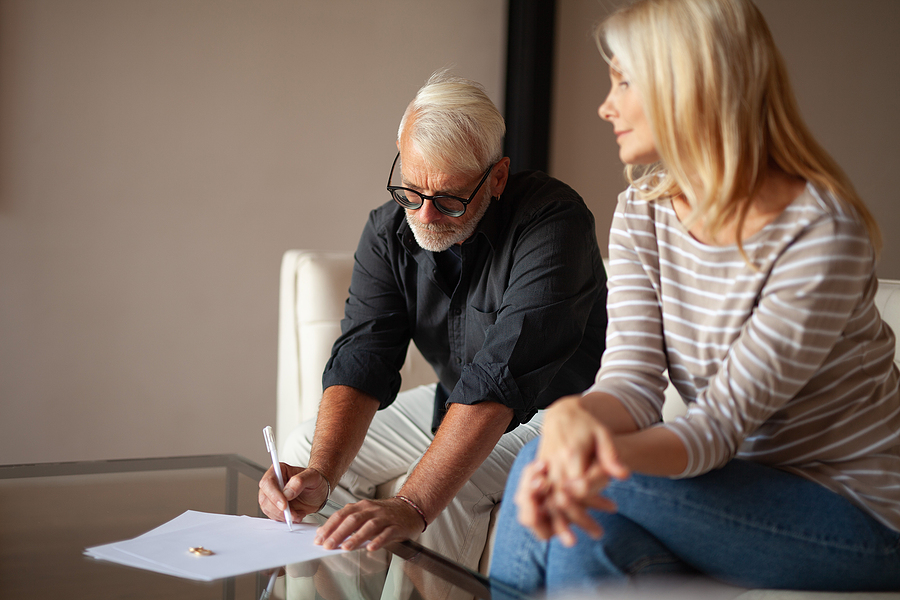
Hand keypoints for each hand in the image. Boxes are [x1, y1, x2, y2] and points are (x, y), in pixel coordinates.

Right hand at [258, 463, 329, 522]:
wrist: (318, 493)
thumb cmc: (315, 481)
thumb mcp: (313, 477)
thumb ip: (299, 481)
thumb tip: (287, 493)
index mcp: (279, 471)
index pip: (267, 482)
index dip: (274, 495)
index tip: (285, 505)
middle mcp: (273, 483)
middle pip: (265, 498)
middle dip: (278, 509)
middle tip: (293, 514)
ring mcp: (272, 496)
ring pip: (268, 509)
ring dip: (282, 516)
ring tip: (298, 514)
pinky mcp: (275, 507)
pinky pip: (274, 516)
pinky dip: (285, 519)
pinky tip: (296, 515)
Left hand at [313, 497, 425, 551]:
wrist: (410, 508)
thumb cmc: (385, 514)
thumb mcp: (364, 514)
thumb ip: (347, 521)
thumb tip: (326, 532)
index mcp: (362, 506)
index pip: (342, 514)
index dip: (329, 526)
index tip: (319, 538)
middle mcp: (372, 510)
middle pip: (353, 519)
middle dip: (338, 533)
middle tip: (328, 545)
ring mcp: (385, 517)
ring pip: (369, 526)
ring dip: (356, 537)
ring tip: (346, 547)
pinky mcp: (397, 526)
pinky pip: (387, 533)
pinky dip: (378, 540)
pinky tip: (371, 548)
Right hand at [515, 396, 628, 545]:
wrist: (561, 413)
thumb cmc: (585, 425)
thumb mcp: (602, 435)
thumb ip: (611, 456)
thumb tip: (624, 475)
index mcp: (571, 452)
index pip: (577, 483)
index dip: (588, 501)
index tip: (605, 512)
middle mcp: (554, 462)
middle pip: (559, 496)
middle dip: (572, 519)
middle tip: (589, 537)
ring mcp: (544, 468)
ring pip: (546, 500)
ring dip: (556, 522)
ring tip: (569, 541)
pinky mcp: (540, 472)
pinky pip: (540, 497)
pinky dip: (545, 514)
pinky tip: (555, 529)